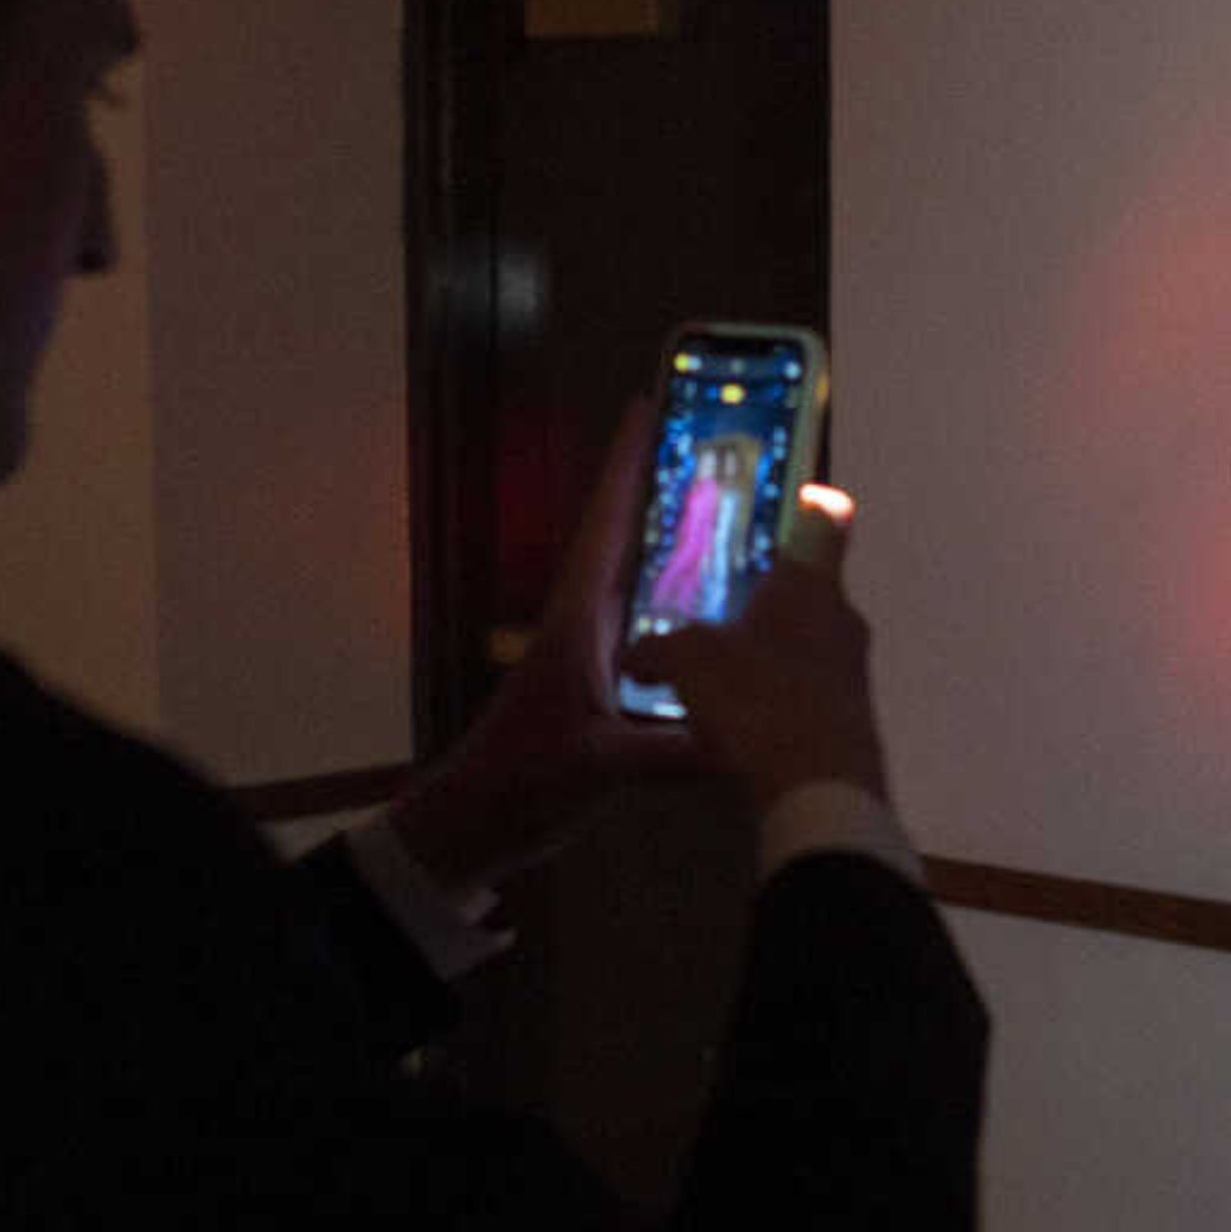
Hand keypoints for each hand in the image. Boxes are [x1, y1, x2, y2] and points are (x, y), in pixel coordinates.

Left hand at [386, 399, 702, 891]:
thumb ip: (669, 754)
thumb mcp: (599, 766)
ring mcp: (601, 650)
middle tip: (727, 447)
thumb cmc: (522, 783)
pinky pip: (663, 622)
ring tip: (747, 511)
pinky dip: (695, 601)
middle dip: (674, 488)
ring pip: (650, 576)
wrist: (483, 824)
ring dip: (689, 541)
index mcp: (581, 619)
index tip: (655, 408)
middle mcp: (592, 622)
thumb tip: (742, 741)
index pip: (610, 524)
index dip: (630, 465)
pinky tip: (735, 608)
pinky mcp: (611, 681)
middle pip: (636, 535)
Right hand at [617, 482, 890, 811]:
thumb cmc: (756, 700)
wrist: (820, 790)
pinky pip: (813, 695)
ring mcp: (855, 673)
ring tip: (726, 675)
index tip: (803, 501)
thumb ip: (657, 649)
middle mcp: (843, 620)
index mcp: (809, 585)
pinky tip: (746, 727)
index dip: (814, 505)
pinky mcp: (855, 722)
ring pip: (812, 646)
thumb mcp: (686, 663)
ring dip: (775, 655)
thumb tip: (635, 658)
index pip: (825, 521)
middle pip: (813, 590)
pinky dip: (783, 700)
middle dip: (772, 598)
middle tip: (727, 607)